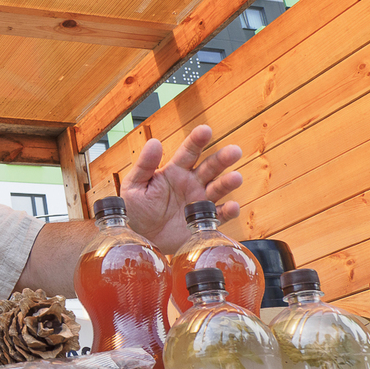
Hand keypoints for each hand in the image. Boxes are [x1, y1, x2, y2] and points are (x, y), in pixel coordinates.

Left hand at [119, 125, 242, 253]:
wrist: (139, 238)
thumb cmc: (135, 210)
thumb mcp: (134, 187)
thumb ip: (144, 166)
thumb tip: (154, 142)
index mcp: (174, 171)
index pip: (188, 152)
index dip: (197, 140)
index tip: (205, 130)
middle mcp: (191, 183)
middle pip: (210, 167)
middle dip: (222, 159)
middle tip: (234, 151)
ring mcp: (199, 202)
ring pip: (218, 188)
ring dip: (228, 182)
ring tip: (235, 178)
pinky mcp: (203, 222)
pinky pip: (219, 215)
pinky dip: (228, 211)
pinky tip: (232, 206)